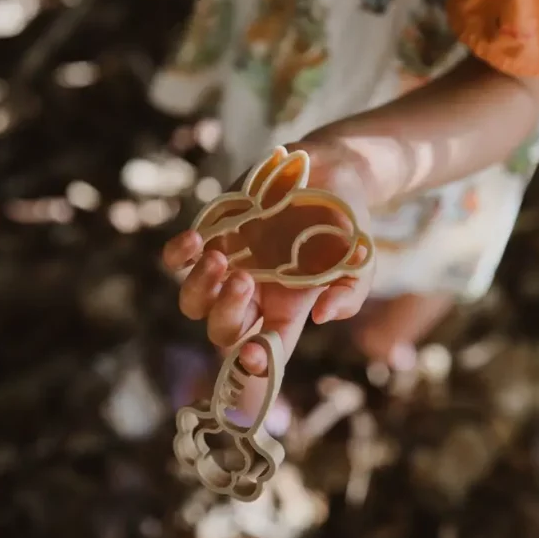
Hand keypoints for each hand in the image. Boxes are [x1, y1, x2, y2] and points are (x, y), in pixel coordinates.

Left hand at [163, 140, 374, 373]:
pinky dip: (179, 254)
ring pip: (193, 302)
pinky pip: (177, 260)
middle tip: (246, 279)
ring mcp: (227, 268)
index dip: (255, 363)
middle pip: (222, 330)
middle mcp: (252, 296)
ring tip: (219, 258)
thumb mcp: (360, 261)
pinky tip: (196, 239)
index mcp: (286, 310)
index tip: (252, 354)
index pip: (266, 349)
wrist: (328, 174)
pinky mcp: (209, 237)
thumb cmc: (345, 225)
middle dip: (226, 312)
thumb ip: (350, 293)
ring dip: (200, 288)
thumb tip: (322, 317)